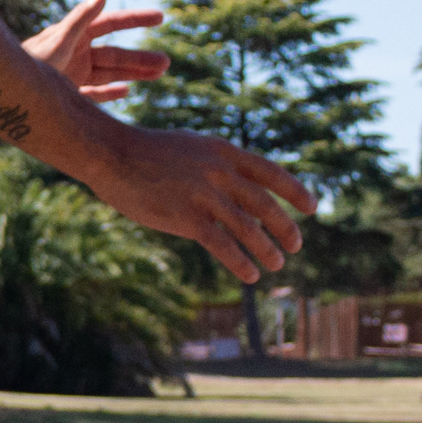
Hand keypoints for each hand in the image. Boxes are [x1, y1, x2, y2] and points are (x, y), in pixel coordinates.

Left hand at [26, 0, 169, 102]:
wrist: (4, 92)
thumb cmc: (29, 62)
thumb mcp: (59, 39)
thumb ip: (82, 16)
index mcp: (74, 35)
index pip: (110, 23)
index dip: (135, 19)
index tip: (161, 17)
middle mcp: (75, 53)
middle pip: (115, 54)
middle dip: (140, 58)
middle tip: (167, 63)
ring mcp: (72, 74)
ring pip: (110, 73)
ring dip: (134, 74)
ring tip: (160, 74)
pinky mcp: (67, 94)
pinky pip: (94, 94)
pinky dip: (109, 93)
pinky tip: (127, 91)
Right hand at [91, 125, 315, 283]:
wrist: (110, 154)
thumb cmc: (146, 151)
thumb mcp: (190, 148)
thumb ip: (217, 165)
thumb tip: (239, 188)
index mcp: (224, 152)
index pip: (271, 173)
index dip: (295, 192)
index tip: (311, 208)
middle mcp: (220, 172)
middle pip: (265, 204)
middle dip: (285, 228)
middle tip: (295, 246)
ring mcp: (203, 195)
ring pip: (247, 227)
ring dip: (267, 249)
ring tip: (276, 264)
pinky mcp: (185, 217)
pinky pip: (222, 244)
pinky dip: (240, 262)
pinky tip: (250, 275)